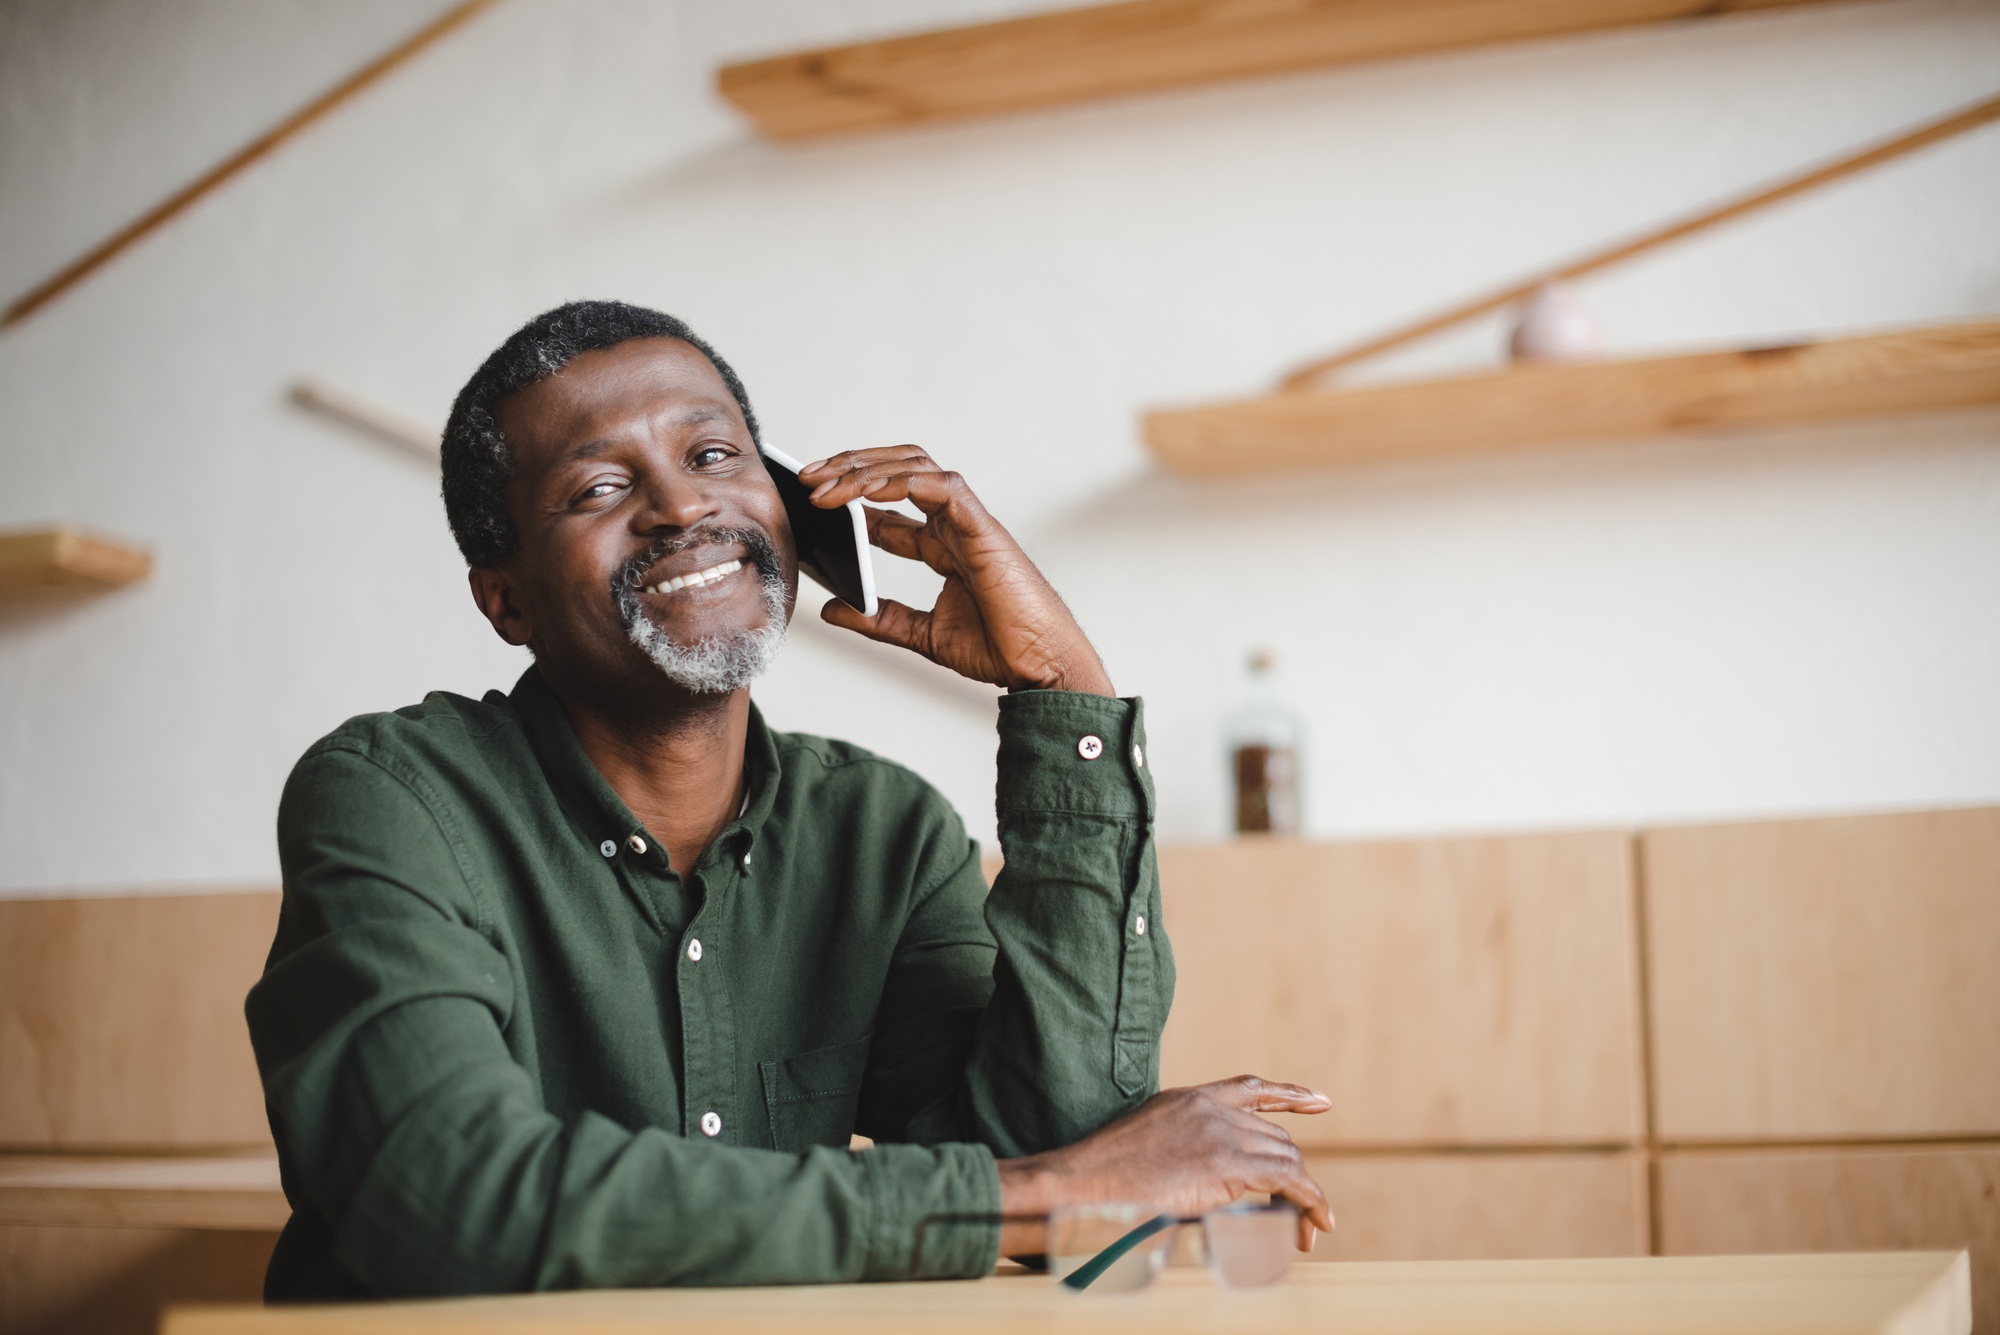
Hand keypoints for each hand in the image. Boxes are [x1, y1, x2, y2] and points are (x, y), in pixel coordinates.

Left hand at [797, 447, 1114, 695]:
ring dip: (866, 469)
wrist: (1041, 669)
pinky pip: (940, 486)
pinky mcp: (982, 528)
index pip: (890, 506)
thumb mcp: (922, 635)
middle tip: (807, 479)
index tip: (810, 501)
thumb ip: (879, 620)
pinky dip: (900, 482)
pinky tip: (864, 492)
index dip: (849, 497)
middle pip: (898, 472)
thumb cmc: (1000, 650)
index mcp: (944, 546)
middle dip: (850, 468)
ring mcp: (969, 523)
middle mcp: (955, 526)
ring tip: (823, 484)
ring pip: (915, 467)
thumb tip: (831, 609)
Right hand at [994, 1075, 1334, 1255]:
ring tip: (1305, 1230)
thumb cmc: (1101, 1182)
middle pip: (1275, 1136)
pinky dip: (1311, 1201)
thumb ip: (1184, 1153)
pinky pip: (1288, 1179)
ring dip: (1302, 1193)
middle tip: (1302, 1214)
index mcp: (1186, 1099)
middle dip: (1293, 1173)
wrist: (1080, 1185)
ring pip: (1286, 1157)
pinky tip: (1318, 1222)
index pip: (1249, 1087)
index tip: (1320, 1101)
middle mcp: (1208, 1108)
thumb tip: (1208, 1185)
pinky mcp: (1227, 1163)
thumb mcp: (1147, 1149)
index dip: (1290, 1094)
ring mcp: (1219, 1132)